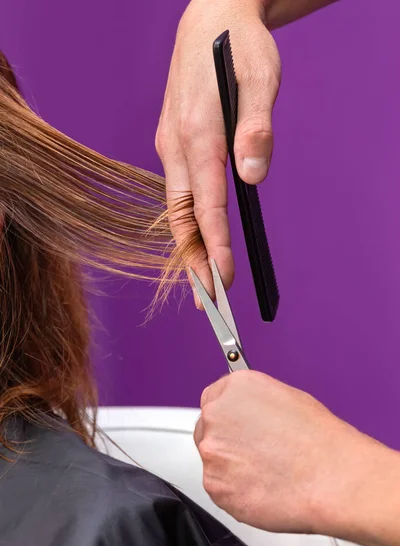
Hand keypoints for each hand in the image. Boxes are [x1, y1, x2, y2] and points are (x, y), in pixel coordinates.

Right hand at [156, 0, 279, 304]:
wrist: (209, 20)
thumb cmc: (239, 48)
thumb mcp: (259, 77)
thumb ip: (256, 127)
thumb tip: (252, 177)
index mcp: (197, 135)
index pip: (206, 205)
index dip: (216, 245)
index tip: (225, 279)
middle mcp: (175, 146)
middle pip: (180, 217)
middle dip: (193, 261)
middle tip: (208, 300)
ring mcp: (170, 145)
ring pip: (175, 208)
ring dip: (188, 246)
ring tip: (204, 280)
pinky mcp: (173, 143)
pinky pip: (177, 191)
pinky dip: (187, 221)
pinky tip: (198, 238)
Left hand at [194, 370, 391, 540]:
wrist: (333, 478)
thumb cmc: (320, 441)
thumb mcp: (287, 398)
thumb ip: (253, 404)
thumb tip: (246, 415)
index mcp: (234, 388)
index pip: (213, 399)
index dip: (228, 417)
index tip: (236, 427)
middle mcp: (216, 415)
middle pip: (207, 429)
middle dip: (227, 442)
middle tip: (257, 454)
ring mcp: (212, 451)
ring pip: (214, 462)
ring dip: (232, 468)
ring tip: (267, 473)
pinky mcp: (216, 487)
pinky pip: (220, 490)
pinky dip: (237, 492)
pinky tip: (264, 488)